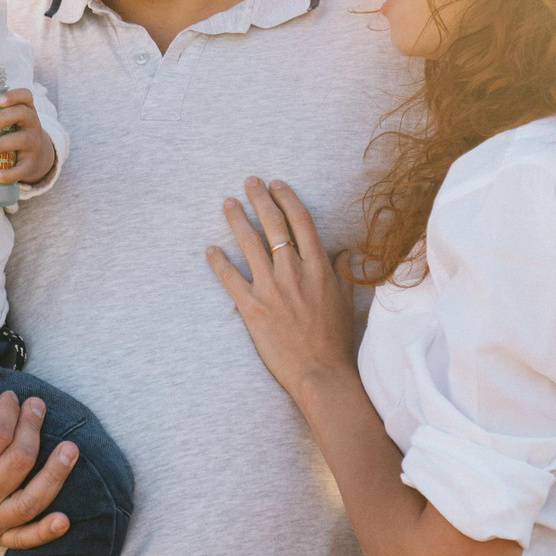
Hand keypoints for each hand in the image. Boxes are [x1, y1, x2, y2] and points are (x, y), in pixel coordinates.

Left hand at [0, 88, 56, 184]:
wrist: (36, 157)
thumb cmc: (13, 135)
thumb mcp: (6, 125)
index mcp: (24, 110)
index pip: (25, 96)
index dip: (14, 96)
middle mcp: (32, 124)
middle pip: (23, 114)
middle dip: (2, 118)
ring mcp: (33, 143)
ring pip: (21, 140)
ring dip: (0, 144)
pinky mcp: (31, 163)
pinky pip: (22, 168)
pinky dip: (10, 173)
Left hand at [205, 178, 357, 407]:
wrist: (321, 373)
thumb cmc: (335, 340)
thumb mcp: (346, 301)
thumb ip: (343, 273)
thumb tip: (343, 252)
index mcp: (318, 267)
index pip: (301, 221)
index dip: (287, 198)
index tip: (277, 185)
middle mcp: (293, 271)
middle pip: (274, 224)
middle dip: (260, 198)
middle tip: (249, 181)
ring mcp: (271, 288)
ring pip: (249, 244)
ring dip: (236, 220)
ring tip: (227, 203)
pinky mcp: (252, 308)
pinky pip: (230, 278)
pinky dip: (218, 262)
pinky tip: (209, 248)